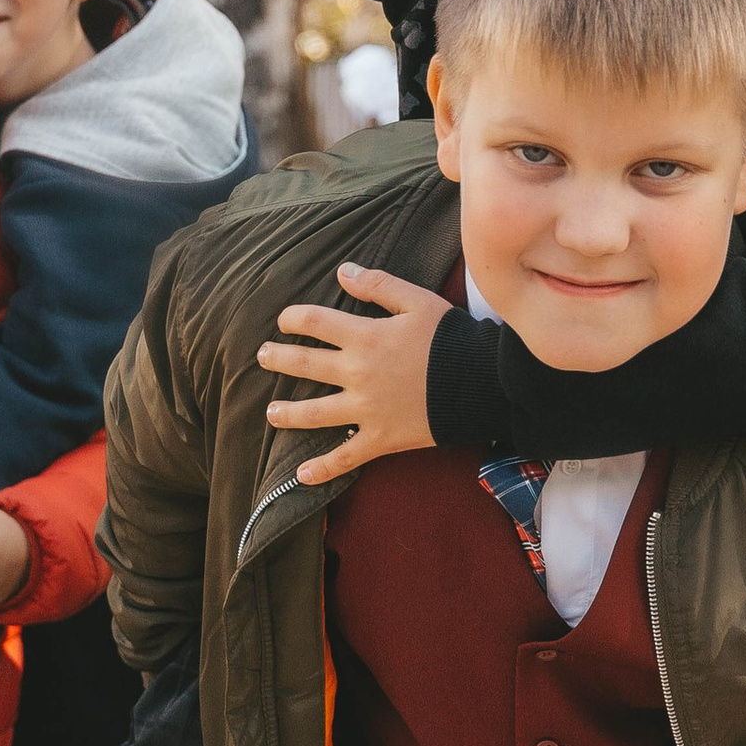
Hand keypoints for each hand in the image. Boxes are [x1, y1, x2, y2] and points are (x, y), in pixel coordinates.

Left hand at [259, 264, 448, 481]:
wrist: (481, 383)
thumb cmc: (451, 339)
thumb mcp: (418, 301)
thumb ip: (378, 285)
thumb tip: (342, 271)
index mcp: (365, 336)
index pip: (314, 322)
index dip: (293, 319)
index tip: (285, 321)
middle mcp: (357, 373)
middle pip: (304, 364)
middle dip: (279, 359)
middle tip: (264, 357)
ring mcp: (366, 409)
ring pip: (314, 413)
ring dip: (287, 413)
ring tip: (271, 412)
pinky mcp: (380, 437)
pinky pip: (345, 457)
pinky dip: (322, 468)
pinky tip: (300, 474)